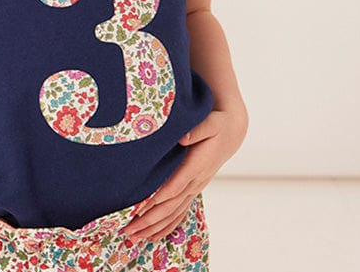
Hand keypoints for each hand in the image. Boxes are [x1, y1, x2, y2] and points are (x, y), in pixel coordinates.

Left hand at [121, 107, 247, 242]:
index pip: (174, 187)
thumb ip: (197, 130)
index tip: (139, 209)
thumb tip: (183, 138)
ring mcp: (195, 187)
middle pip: (171, 206)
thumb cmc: (217, 125)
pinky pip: (180, 212)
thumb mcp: (211, 123)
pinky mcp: (193, 189)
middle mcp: (196, 181)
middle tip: (128, 230)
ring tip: (133, 237)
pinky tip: (153, 236)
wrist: (230, 132)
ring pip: (174, 213)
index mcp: (197, 166)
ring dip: (154, 226)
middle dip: (149, 219)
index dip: (157, 199)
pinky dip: (166, 225)